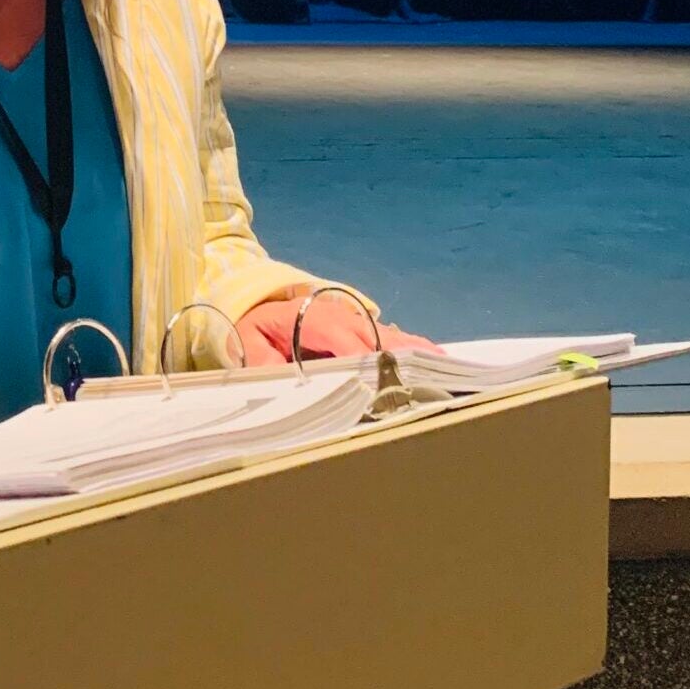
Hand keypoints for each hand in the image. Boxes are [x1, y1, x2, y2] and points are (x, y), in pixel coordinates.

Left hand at [232, 296, 445, 370]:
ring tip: (441, 368)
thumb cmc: (254, 331)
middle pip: (370, 335)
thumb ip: (263, 362)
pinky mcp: (363, 332)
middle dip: (393, 356)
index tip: (372, 373)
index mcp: (306, 316)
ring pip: (387, 336)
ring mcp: (353, 322)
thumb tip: (283, 378)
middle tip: (422, 378)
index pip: (334, 331)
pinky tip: (437, 360)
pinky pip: (392, 339)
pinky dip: (414, 349)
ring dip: (412, 352)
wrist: (256, 310)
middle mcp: (337, 316)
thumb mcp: (248, 344)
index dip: (354, 351)